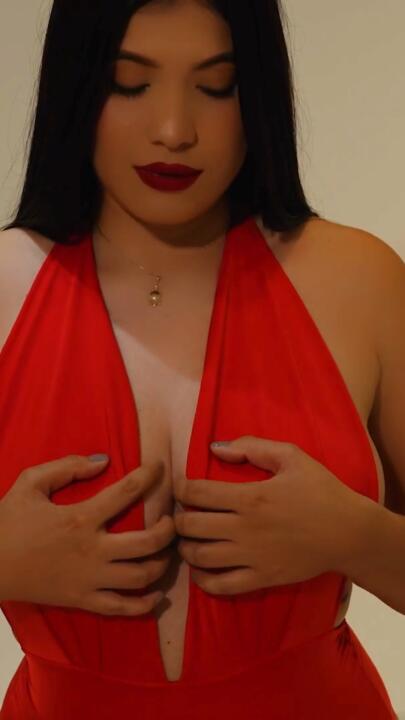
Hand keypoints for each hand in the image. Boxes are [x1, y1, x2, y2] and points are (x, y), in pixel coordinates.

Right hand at [0, 456, 175, 614]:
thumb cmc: (8, 522)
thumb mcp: (31, 483)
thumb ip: (67, 466)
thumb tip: (104, 460)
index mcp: (81, 517)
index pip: (127, 492)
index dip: (150, 476)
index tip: (161, 467)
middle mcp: (92, 550)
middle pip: (148, 542)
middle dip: (169, 529)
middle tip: (172, 520)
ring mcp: (90, 579)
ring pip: (141, 576)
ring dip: (163, 563)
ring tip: (167, 551)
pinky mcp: (82, 601)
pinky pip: (122, 608)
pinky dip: (145, 604)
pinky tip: (156, 594)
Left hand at [173, 436, 363, 594]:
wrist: (349, 532)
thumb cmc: (320, 490)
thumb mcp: (291, 456)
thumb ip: (252, 447)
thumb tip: (214, 448)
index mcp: (249, 496)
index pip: (196, 492)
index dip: (180, 488)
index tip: (181, 487)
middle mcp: (244, 528)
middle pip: (190, 525)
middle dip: (177, 518)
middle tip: (180, 514)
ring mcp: (251, 557)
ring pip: (199, 556)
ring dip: (185, 547)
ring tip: (187, 540)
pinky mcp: (261, 579)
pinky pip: (220, 586)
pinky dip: (202, 580)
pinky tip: (200, 570)